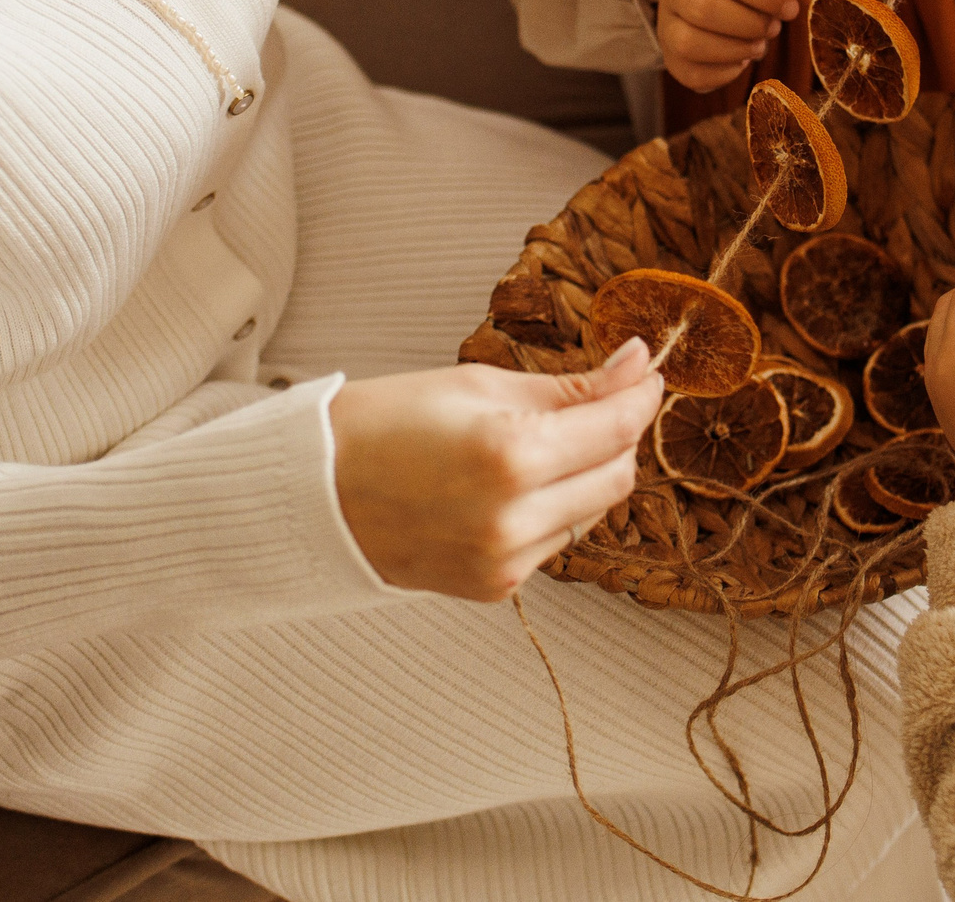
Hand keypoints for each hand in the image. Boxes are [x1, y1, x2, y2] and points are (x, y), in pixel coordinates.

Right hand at [328, 340, 662, 600]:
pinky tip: (508, 486)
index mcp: (511, 455)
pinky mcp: (494, 588)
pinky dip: (549, 510)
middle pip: (617, 476)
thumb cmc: (383, 423)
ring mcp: (505, 562)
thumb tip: (633, 366)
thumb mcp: (478, 385)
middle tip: (599, 400)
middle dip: (617, 436)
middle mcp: (515, 519)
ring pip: (590, 513)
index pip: (616, 427)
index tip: (644, 371)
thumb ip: (568, 387)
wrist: (310, 492)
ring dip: (584, 474)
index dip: (640, 395)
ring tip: (538, 442)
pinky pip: (553, 542)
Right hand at [658, 0, 817, 92]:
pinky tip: (741, 58)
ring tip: (758, 44)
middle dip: (749, 24)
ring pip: (691, 44)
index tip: (791, 8)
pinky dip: (726, 73)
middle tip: (773, 27)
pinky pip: (693, 74)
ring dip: (736, 49)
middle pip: (703, 10)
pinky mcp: (672, 59)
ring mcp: (666, 26)